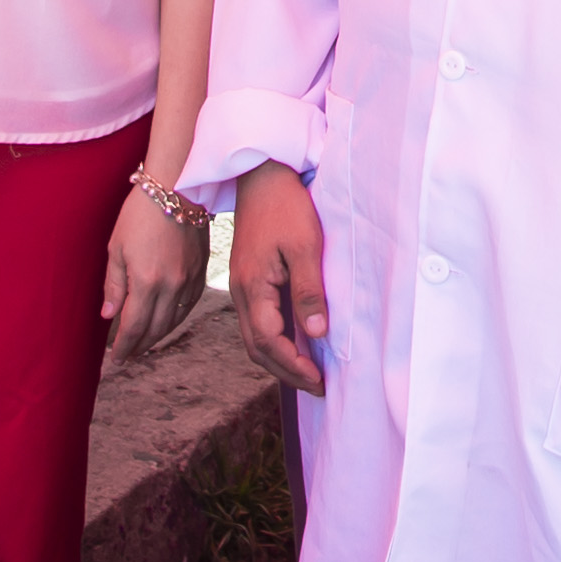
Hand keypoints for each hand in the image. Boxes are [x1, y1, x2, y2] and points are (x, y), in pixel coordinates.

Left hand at [100, 181, 207, 359]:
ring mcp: (189, 280)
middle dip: (138, 346)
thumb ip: (113, 285)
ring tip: (144, 344)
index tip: (115, 358)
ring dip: (157, 337)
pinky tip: (166, 323)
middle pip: (154, 329)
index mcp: (146, 282)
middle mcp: (170, 286)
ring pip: (173, 322)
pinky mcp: (201, 272)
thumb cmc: (140, 213)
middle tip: (127, 355)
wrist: (177, 188)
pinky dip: (175, 320)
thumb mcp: (116, 248)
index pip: (133, 327)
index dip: (123, 346)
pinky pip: (188, 306)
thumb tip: (109, 316)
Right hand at [232, 166, 331, 394]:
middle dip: (286, 372)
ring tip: (307, 372)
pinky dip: (274, 340)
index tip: (319, 381)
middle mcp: (240, 292)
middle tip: (316, 386)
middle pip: (257, 349)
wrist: (262, 174)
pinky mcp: (247, 279)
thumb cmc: (285, 206)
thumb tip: (315, 334)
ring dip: (279, 359)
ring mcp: (241, 286)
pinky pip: (257, 321)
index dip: (294, 367)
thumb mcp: (305, 247)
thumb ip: (308, 291)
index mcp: (252, 287)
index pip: (269, 343)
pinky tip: (295, 342)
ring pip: (254, 338)